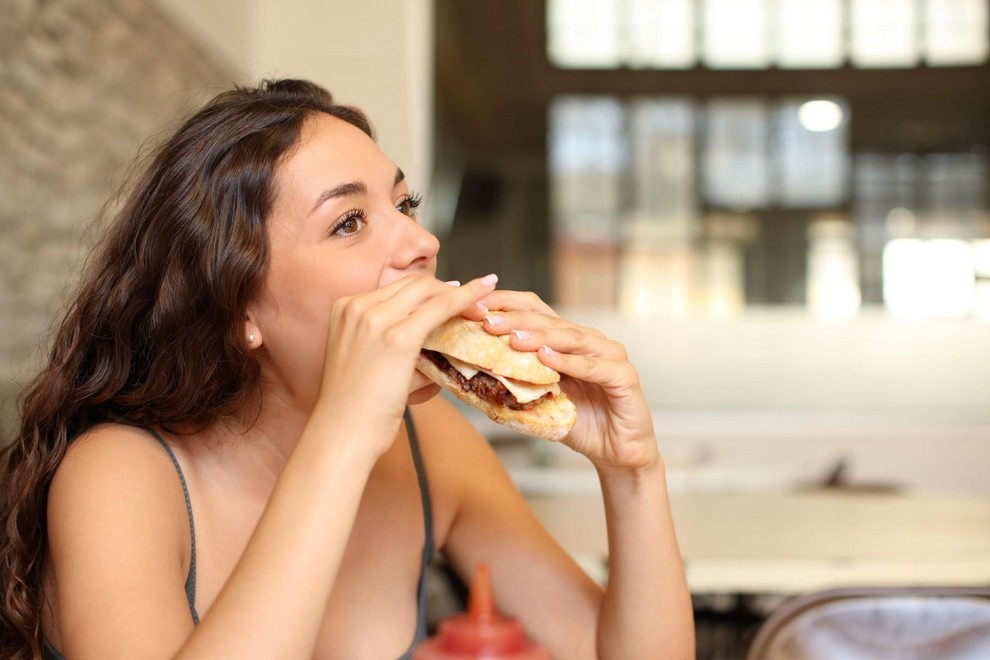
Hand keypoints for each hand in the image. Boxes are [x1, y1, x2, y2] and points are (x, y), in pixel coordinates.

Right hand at [316, 274, 496, 456]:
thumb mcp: (368, 361)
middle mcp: (357, 306)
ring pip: (429, 292)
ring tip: (483, 309)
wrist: (342, 434)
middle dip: (449, 290)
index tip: (455, 296)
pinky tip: (481, 305)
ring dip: (461, 296)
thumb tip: (438, 345)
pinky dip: (465, 302)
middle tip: (477, 303)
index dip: (431, 290)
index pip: (398, 288)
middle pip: (415, 284)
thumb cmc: (355, 409)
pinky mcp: (398, 338)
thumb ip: (398, 345)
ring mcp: (375, 319)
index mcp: (346, 308)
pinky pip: (440, 308)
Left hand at [478, 291, 658, 471]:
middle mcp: (590, 341)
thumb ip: (516, 384)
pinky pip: (593, 367)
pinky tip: (547, 359)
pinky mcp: (625, 376)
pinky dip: (569, 362)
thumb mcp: (540, 400)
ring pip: (571, 339)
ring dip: (540, 338)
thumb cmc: (578, 423)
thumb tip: (472, 377)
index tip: (478, 303)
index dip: (508, 303)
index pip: (536, 310)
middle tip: (488, 321)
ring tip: (513, 338)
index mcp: (568, 340)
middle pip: (550, 321)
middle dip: (516, 320)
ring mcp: (610, 355)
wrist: (616, 452)